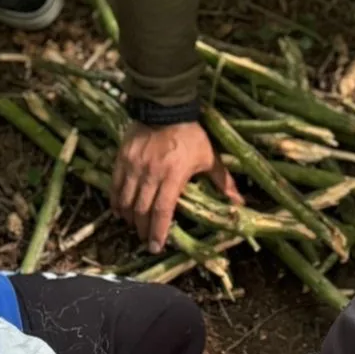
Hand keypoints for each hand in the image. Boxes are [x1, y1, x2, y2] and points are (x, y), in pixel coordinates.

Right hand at [112, 121, 242, 253]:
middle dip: (143, 229)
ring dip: (129, 217)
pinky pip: (115, 185)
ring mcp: (134, 166)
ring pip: (127, 200)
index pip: (162, 210)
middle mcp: (151, 174)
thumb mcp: (209, 157)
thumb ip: (223, 181)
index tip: (156, 246)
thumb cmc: (191, 134)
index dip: (158, 231)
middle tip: (145, 240)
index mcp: (174, 175)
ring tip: (133, 226)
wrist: (165, 107)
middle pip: (142, 210)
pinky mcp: (122, 158)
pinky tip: (118, 210)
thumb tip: (239, 201)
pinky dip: (116, 200)